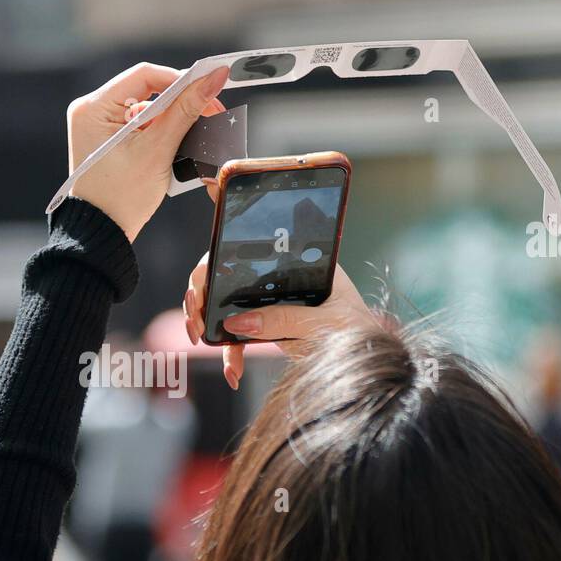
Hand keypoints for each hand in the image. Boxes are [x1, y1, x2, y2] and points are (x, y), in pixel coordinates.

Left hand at [67, 63, 229, 242]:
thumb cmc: (121, 198)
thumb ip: (185, 111)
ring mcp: (98, 125)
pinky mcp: (108, 140)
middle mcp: (91, 110)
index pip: (145, 76)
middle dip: (179, 104)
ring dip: (171, 121)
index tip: (209, 87)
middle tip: (208, 112)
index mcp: (93, 108)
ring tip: (189, 137)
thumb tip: (213, 79)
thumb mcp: (157, 151)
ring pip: (147, 109)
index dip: (181, 79)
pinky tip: (172, 147)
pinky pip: (141, 125)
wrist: (102, 233)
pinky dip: (160, 133)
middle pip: (147, 91)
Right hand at [183, 178, 370, 389]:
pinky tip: (233, 375)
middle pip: (228, 271)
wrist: (364, 368)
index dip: (235, 213)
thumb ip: (283, 321)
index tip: (211, 185)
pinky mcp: (266, 330)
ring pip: (224, 304)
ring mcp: (270, 303)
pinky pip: (238, 339)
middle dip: (202, 289)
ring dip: (207, 321)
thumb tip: (237, 322)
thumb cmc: (357, 335)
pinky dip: (231, 355)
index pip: (262, 233)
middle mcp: (279, 277)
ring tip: (200, 337)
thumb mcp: (324, 324)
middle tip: (197, 310)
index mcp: (300, 261)